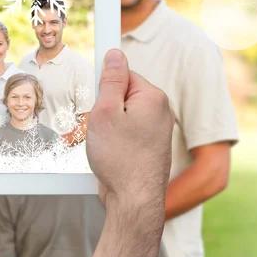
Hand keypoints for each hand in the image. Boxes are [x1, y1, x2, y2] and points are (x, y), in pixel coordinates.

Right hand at [87, 49, 173, 207]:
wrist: (134, 201)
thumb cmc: (120, 158)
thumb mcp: (105, 111)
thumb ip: (110, 80)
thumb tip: (114, 55)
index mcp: (153, 97)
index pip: (123, 75)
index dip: (103, 89)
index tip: (96, 103)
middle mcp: (161, 112)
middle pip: (122, 97)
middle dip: (103, 110)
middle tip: (96, 127)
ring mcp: (157, 132)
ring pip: (123, 117)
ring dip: (106, 127)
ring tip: (102, 145)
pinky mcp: (150, 148)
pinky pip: (127, 133)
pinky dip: (114, 140)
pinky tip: (109, 155)